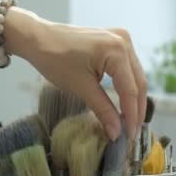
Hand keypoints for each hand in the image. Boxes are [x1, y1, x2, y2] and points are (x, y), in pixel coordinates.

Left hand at [8, 10, 146, 139]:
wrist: (38, 39)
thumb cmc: (55, 60)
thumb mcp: (80, 87)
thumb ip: (102, 109)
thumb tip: (116, 132)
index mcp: (118, 51)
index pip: (131, 90)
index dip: (132, 116)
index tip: (130, 136)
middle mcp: (124, 41)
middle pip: (138, 82)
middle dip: (136, 109)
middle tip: (131, 133)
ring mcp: (120, 38)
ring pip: (134, 75)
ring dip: (133, 99)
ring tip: (128, 121)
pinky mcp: (113, 41)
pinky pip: (126, 67)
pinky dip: (125, 85)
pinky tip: (123, 102)